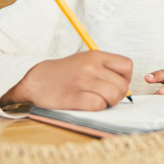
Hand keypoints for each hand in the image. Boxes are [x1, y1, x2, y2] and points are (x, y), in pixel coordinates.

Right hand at [1, 50, 131, 110]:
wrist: (36, 79)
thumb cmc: (64, 73)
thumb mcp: (86, 61)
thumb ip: (105, 69)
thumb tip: (126, 86)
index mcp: (96, 55)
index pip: (127, 66)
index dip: (126, 78)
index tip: (116, 83)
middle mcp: (90, 66)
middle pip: (122, 85)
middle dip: (118, 95)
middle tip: (107, 97)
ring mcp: (82, 81)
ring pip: (113, 95)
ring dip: (109, 103)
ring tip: (99, 101)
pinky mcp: (73, 97)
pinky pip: (98, 105)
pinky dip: (97, 108)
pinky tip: (89, 105)